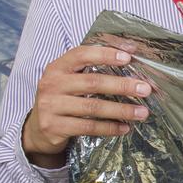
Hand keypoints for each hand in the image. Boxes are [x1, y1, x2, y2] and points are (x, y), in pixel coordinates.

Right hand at [21, 44, 151, 167]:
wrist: (37, 129)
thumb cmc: (63, 99)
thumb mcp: (70, 79)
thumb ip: (93, 69)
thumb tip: (130, 55)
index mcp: (57, 67)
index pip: (81, 54)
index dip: (105, 54)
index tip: (128, 56)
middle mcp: (51, 84)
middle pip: (92, 82)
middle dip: (122, 85)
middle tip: (145, 89)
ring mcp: (50, 106)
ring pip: (93, 107)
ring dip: (121, 110)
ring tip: (142, 112)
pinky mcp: (54, 127)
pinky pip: (88, 127)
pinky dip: (109, 128)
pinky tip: (125, 128)